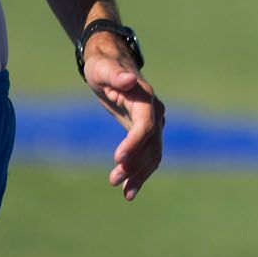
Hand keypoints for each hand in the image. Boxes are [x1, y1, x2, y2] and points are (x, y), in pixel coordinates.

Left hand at [83, 37, 164, 199]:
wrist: (111, 62)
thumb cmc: (103, 65)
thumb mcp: (102, 68)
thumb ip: (116, 75)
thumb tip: (129, 79)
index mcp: (145, 98)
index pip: (145, 126)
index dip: (134, 143)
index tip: (117, 159)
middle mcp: (154, 112)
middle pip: (151, 144)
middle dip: (135, 164)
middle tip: (113, 181)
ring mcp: (154, 123)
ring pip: (153, 154)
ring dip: (140, 174)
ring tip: (125, 193)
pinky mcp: (146, 132)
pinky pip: (149, 155)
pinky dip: (142, 172)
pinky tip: (130, 190)